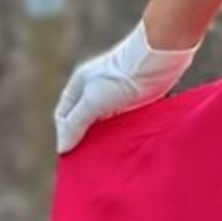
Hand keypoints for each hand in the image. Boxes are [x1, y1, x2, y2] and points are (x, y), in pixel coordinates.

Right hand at [54, 18, 198, 154]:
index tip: (72, 158)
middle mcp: (94, 88)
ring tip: (108, 158)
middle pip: (83, 120)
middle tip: (90, 162)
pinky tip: (126, 145)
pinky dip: (122, 133)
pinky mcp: (134, 99)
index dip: (66, 136)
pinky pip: (122, 120)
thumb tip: (62, 148)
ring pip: (104, 122)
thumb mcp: (93, 101)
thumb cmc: (122, 77)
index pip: (64, 117)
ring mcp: (115, 93)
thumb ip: (76, 123)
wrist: (159, 58)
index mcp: (78, 85)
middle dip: (85, 139)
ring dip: (105, 138)